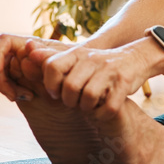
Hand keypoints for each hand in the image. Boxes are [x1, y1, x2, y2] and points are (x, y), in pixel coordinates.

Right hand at [0, 34, 73, 101]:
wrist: (79, 84)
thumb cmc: (74, 68)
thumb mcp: (64, 62)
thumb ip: (46, 55)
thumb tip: (28, 45)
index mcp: (29, 44)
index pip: (4, 41)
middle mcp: (21, 53)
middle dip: (1, 79)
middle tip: (14, 95)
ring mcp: (18, 67)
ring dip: (5, 87)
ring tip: (25, 97)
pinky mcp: (18, 80)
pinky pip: (6, 84)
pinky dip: (11, 91)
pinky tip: (28, 97)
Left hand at [27, 39, 162, 114]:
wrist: (136, 58)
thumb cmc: (100, 64)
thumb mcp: (77, 57)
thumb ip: (52, 57)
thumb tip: (27, 49)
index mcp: (77, 53)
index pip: (52, 67)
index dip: (50, 84)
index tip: (56, 93)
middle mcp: (91, 59)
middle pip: (70, 86)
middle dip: (70, 101)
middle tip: (74, 103)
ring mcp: (109, 70)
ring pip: (88, 97)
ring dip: (87, 108)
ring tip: (89, 106)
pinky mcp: (123, 83)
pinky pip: (108, 107)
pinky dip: (103, 114)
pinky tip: (103, 112)